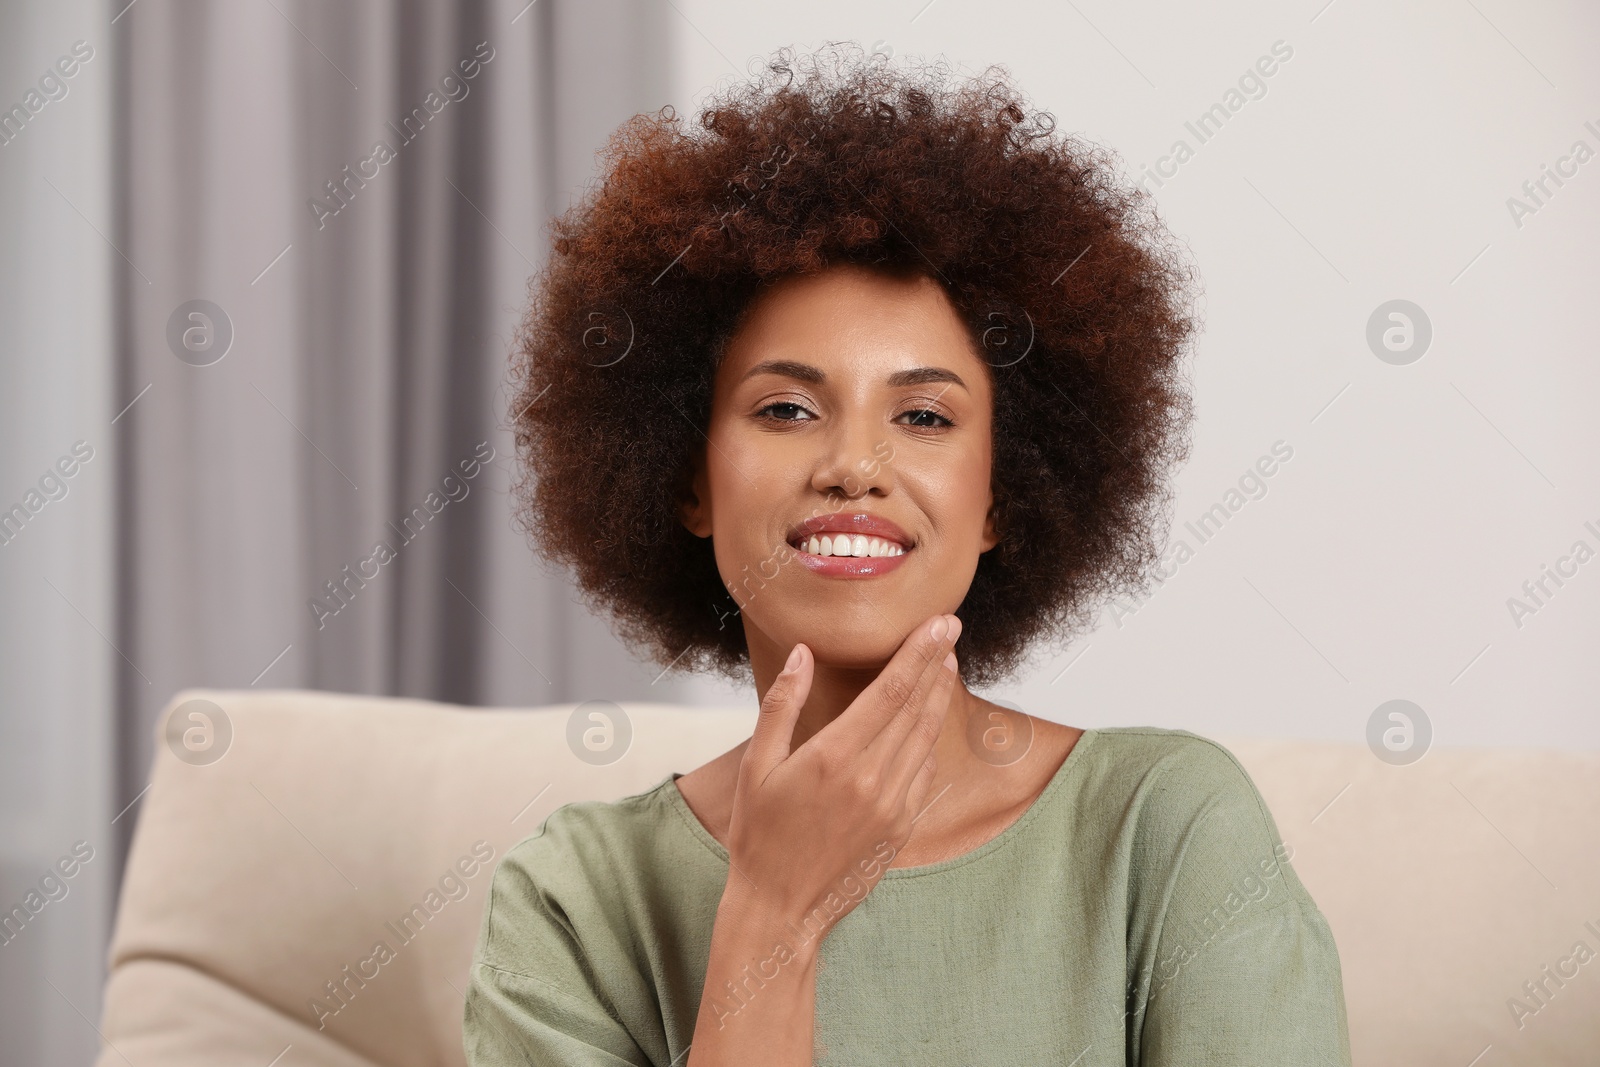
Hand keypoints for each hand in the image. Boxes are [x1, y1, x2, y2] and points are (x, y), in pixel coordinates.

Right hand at [721, 613, 963, 926]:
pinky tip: (931, 722)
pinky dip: (931, 742)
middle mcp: (870, 778)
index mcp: (833, 756)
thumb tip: (801, 653)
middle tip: (950, 630)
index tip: (938, 623)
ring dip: (939, 698)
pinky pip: (924, 775)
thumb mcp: (755, 766)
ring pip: (926, 738)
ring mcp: (891, 805)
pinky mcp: (901, 828)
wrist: (780, 907)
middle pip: (916, 707)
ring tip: (947, 665)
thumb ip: (781, 705)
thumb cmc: (759, 834)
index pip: (890, 690)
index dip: (918, 652)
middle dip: (936, 663)